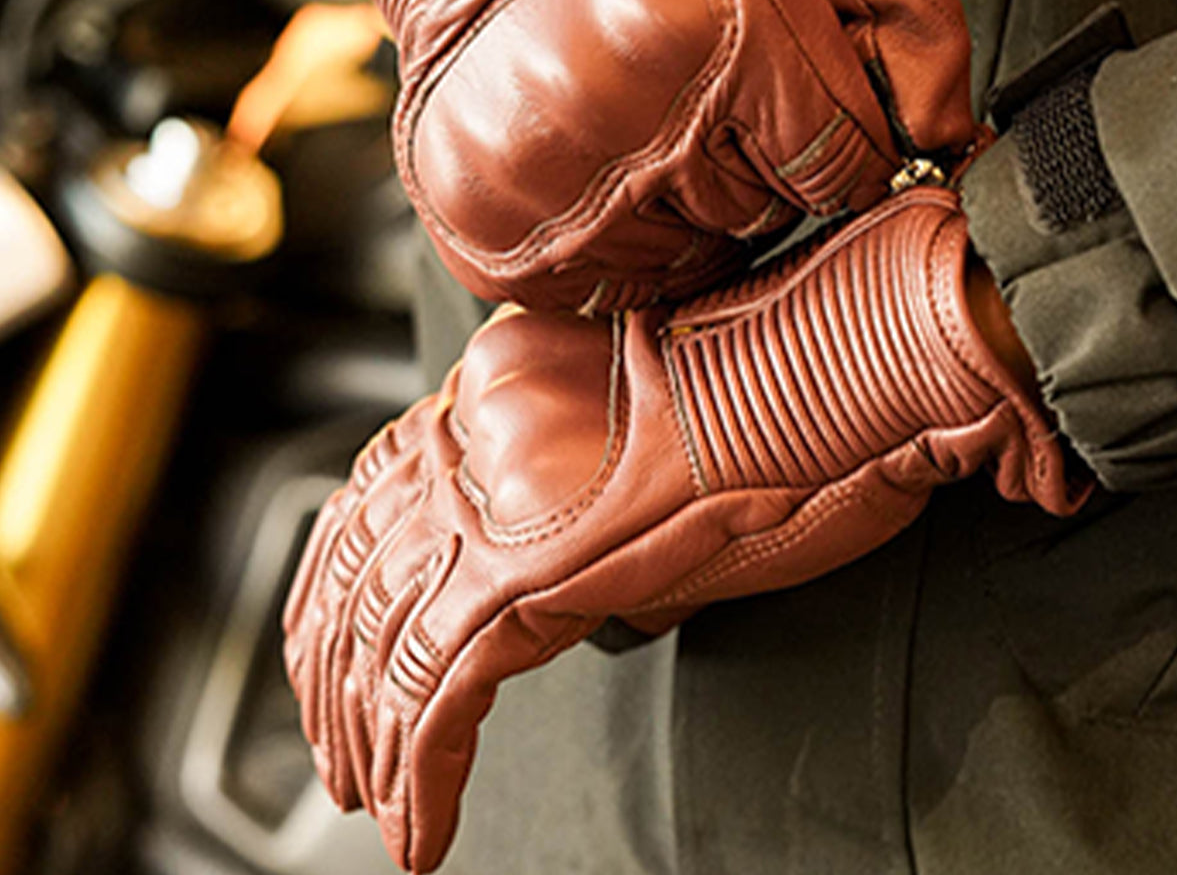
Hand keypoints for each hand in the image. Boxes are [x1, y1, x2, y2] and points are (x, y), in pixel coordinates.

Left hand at [282, 186, 1085, 872]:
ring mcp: (500, 504)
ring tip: (372, 798)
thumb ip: (575, 484)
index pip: (372, 489)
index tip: (324, 639)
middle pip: (359, 569)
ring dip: (370, 738)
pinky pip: (442, 696)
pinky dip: (425, 777)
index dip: (332, 577)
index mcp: (494, 390)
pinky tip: (423, 833)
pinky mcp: (533, 576)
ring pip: (384, 643)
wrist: (834, 366)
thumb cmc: (782, 397)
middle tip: (335, 745)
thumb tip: (548, 565)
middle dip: (333, 670)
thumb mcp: (650, 426)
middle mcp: (478, 437)